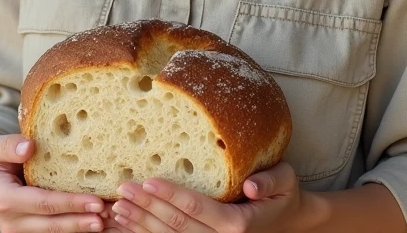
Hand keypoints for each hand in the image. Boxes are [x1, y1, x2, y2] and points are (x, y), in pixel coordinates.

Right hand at [0, 131, 106, 231]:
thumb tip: (29, 146)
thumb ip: (8, 146)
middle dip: (82, 222)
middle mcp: (12, 221)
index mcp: (5, 199)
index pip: (43, 204)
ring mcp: (19, 229)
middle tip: (108, 215)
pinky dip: (73, 227)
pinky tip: (93, 220)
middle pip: (52, 225)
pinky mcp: (26, 231)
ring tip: (107, 219)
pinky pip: (51, 232)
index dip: (70, 204)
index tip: (95, 201)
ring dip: (81, 227)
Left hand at [109, 162, 306, 232]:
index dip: (170, 196)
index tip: (147, 181)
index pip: (197, 209)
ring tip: (117, 209)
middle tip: (122, 190)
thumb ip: (270, 182)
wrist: (289, 222)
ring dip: (140, 225)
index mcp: (238, 225)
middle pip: (177, 227)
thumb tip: (250, 186)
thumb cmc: (284, 194)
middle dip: (147, 208)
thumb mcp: (286, 180)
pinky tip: (128, 226)